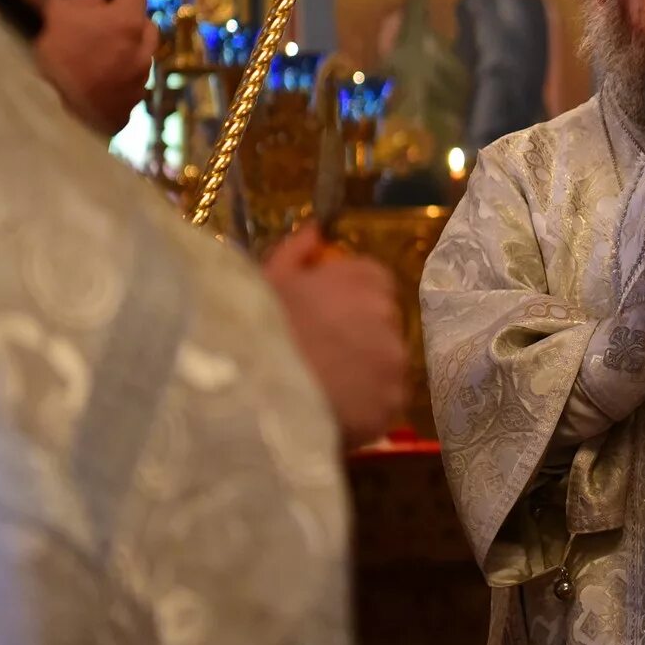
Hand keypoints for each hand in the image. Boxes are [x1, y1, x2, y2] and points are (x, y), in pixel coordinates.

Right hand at [35, 0, 158, 134]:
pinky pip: (131, 81)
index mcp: (130, 23)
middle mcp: (144, 51)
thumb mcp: (55, 11)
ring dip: (123, 46)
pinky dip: (118, 74)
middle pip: (143, 24)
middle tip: (96, 19)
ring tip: (93, 50)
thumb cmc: (56, 55)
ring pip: (140, 54)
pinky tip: (95, 77)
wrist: (55, 111)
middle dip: (124, 16)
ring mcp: (141, 80)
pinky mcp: (133, 104)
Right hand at [263, 224, 410, 448]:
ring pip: (385, 366)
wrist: (251, 387)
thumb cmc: (255, 327)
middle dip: (360, 338)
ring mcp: (393, 359)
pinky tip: (333, 413)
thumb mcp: (269, 278)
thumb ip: (299, 251)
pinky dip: (365, 410)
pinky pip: (383, 405)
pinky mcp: (391, 401)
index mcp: (364, 277)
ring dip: (364, 376)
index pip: (376, 282)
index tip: (327, 321)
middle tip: (322, 357)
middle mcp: (387, 314)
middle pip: (384, 325)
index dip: (350, 303)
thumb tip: (316, 231)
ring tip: (324, 390)